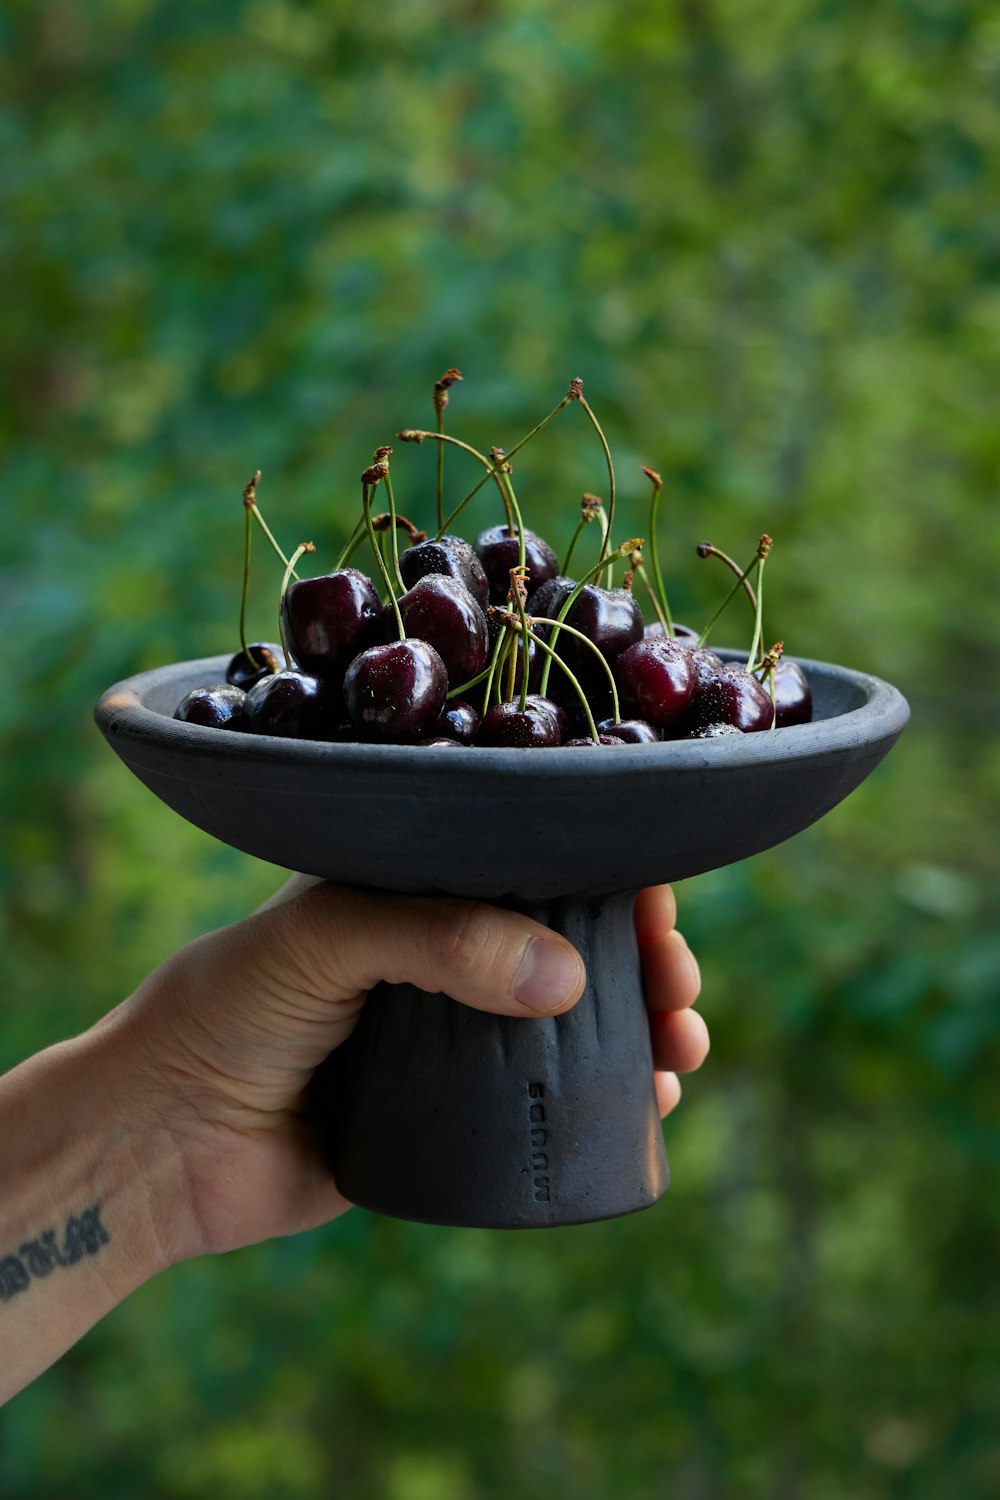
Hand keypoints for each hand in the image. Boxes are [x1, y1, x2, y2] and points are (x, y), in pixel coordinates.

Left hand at [103, 878, 706, 1264]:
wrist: (161, 1144)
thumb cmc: (226, 1011)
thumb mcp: (327, 938)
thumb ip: (437, 940)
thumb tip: (567, 973)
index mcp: (411, 889)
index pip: (531, 863)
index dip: (605, 874)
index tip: (656, 900)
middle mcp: (441, 956)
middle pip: (573, 941)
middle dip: (643, 956)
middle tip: (677, 984)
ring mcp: (451, 1037)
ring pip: (576, 1021)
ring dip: (647, 1025)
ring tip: (682, 1046)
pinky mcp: (452, 1116)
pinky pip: (549, 1101)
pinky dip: (615, 1099)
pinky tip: (655, 1103)